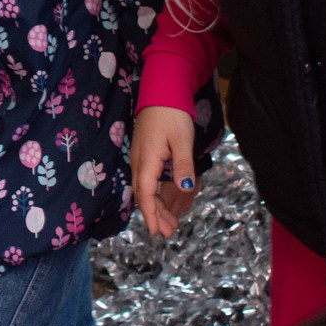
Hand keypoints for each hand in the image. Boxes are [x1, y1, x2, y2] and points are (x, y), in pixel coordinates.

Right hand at [131, 104, 200, 237]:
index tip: (157, 232)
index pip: (145, 193)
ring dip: (156, 206)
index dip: (151, 214)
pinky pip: (147, 179)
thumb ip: (183, 165)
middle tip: (169, 233)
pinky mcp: (145, 153)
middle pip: (144, 195)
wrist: (161, 92)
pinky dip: (155, 193)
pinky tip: (164, 199)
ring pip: (145, 188)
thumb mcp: (182, 140)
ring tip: (170, 222)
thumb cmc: (172, 114)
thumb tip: (185, 189)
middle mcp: (139, 161)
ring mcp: (140, 157)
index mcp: (147, 160)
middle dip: (156, 215)